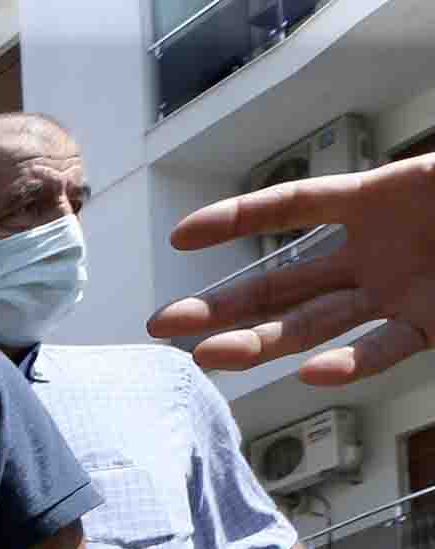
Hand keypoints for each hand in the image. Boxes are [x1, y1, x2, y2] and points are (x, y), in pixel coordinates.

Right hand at [150, 154, 434, 384]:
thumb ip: (420, 163)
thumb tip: (407, 150)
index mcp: (379, 200)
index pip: (294, 206)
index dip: (238, 219)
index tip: (183, 237)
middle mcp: (376, 253)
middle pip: (284, 283)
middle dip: (220, 306)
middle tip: (167, 324)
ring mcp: (397, 291)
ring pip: (315, 322)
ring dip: (260, 342)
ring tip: (210, 355)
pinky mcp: (429, 324)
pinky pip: (384, 349)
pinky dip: (349, 363)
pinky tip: (310, 372)